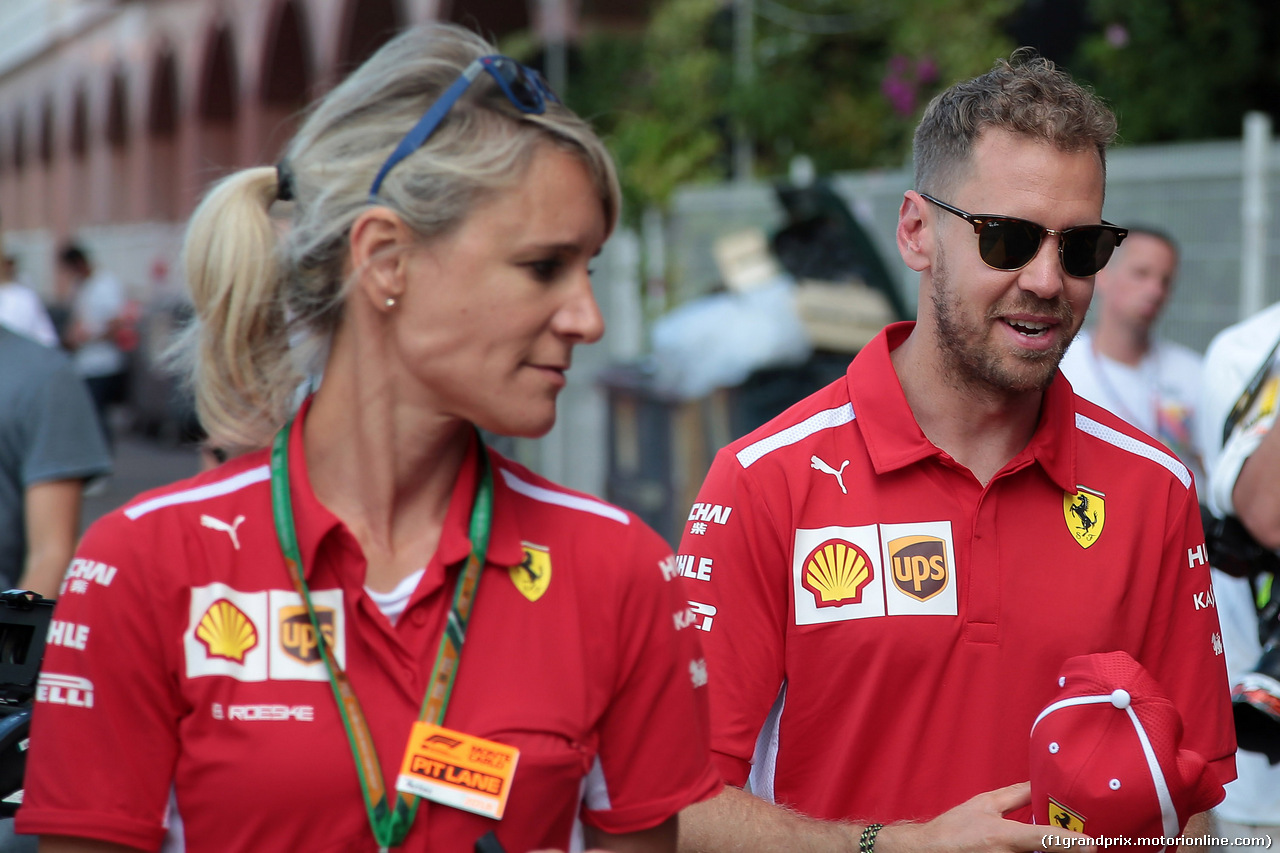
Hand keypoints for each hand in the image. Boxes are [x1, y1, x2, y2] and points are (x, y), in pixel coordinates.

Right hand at [877, 782, 1094, 852]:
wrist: (929, 852)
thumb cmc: (954, 828)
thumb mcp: (983, 804)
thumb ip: (1014, 796)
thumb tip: (1039, 784)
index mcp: (1002, 835)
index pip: (1042, 837)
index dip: (1068, 842)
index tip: (1091, 845)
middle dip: (1061, 849)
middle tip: (1079, 843)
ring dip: (1047, 852)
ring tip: (1061, 844)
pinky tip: (1038, 848)